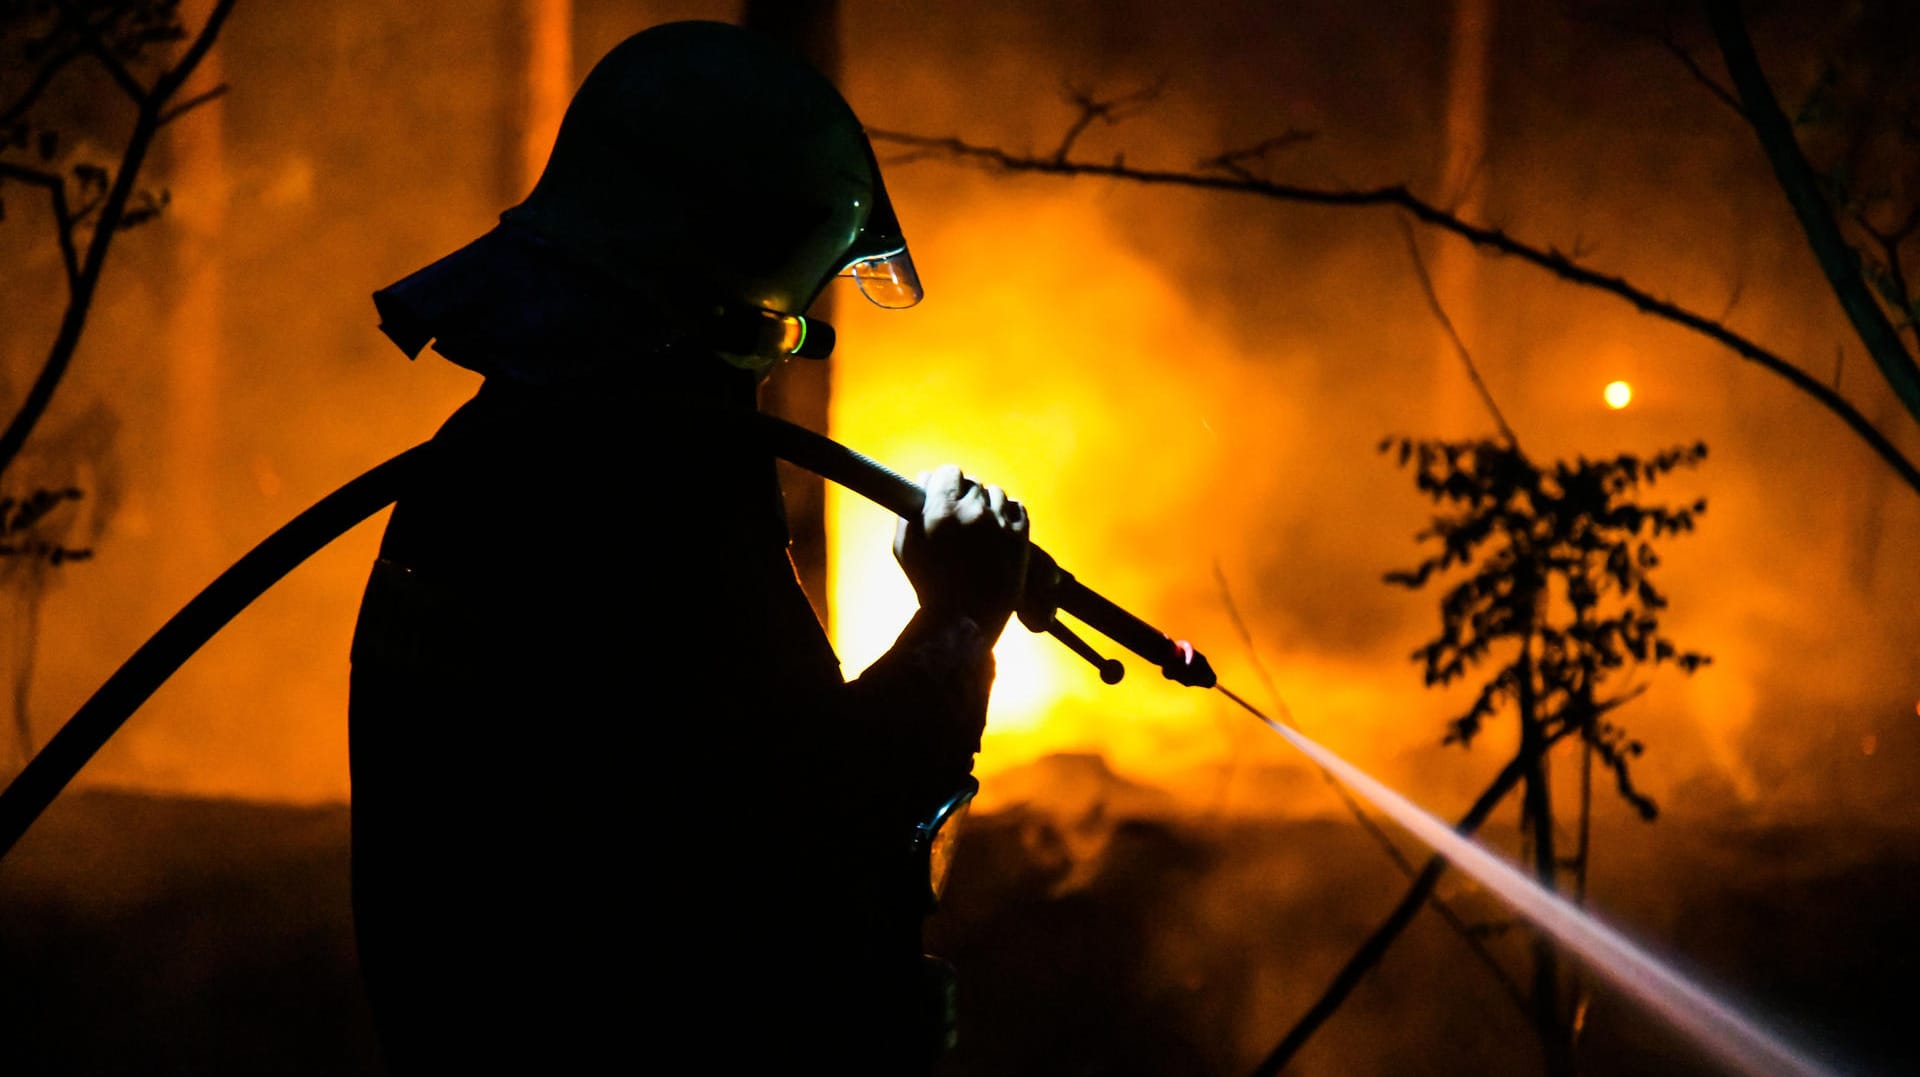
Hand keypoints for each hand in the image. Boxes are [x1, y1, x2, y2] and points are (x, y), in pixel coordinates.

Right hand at [894, 465, 1030, 641]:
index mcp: (940, 512)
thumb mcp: (905, 548)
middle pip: (973, 483)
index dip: (946, 482)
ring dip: (988, 504)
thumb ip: (910, 511)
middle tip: (962, 516)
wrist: (966, 620)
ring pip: (996, 493)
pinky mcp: (1020, 536)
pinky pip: (1016, 507)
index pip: (949, 472)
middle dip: (966, 496)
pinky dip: (1008, 513)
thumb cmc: (929, 586)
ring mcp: (999, 524)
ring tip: (981, 527)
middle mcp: (971, 512)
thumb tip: (923, 480)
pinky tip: (1000, 527)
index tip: (945, 492)